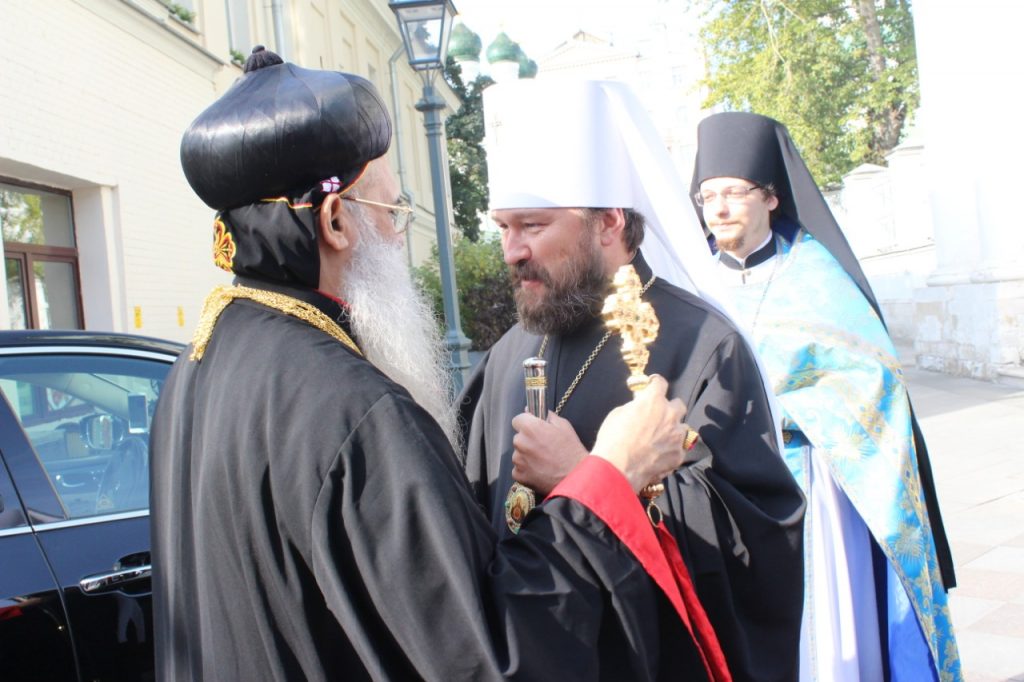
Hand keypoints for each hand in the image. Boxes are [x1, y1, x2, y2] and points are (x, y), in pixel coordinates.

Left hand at [510, 412, 588, 495]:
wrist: (575, 478)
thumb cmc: (572, 452)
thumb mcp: (564, 426)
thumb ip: (549, 417)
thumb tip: (539, 413)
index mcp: (530, 428)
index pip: (517, 420)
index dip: (526, 423)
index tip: (532, 428)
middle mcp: (521, 443)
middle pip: (518, 438)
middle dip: (528, 440)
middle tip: (543, 446)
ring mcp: (518, 460)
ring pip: (518, 454)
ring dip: (527, 456)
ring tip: (544, 460)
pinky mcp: (519, 475)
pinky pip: (519, 469)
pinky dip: (527, 469)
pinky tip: (540, 470)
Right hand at [590, 375, 687, 493]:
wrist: (618, 468)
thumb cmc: (612, 438)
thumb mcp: (618, 414)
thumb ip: (634, 407)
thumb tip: (639, 407)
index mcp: (653, 401)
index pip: (660, 383)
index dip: (655, 383)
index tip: (653, 385)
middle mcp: (670, 415)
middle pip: (679, 404)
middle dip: (670, 408)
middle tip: (659, 415)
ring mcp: (677, 436)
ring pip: (683, 428)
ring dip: (674, 430)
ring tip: (662, 438)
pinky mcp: (679, 455)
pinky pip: (680, 448)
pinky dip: (672, 450)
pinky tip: (661, 455)